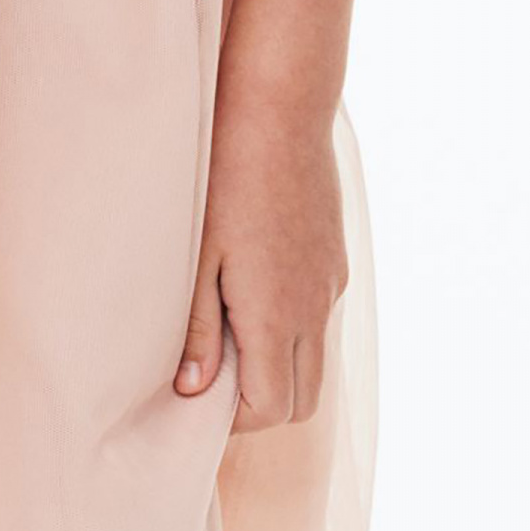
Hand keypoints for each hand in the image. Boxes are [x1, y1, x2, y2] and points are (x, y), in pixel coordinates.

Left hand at [174, 89, 348, 429]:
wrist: (280, 110)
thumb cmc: (225, 178)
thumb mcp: (198, 255)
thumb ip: (197, 328)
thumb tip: (193, 390)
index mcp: (277, 316)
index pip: (271, 410)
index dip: (233, 420)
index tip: (198, 399)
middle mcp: (314, 308)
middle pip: (302, 402)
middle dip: (261, 406)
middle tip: (214, 378)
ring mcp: (330, 284)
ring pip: (317, 361)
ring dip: (280, 368)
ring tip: (231, 334)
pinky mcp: (336, 260)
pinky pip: (321, 319)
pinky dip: (294, 332)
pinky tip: (254, 293)